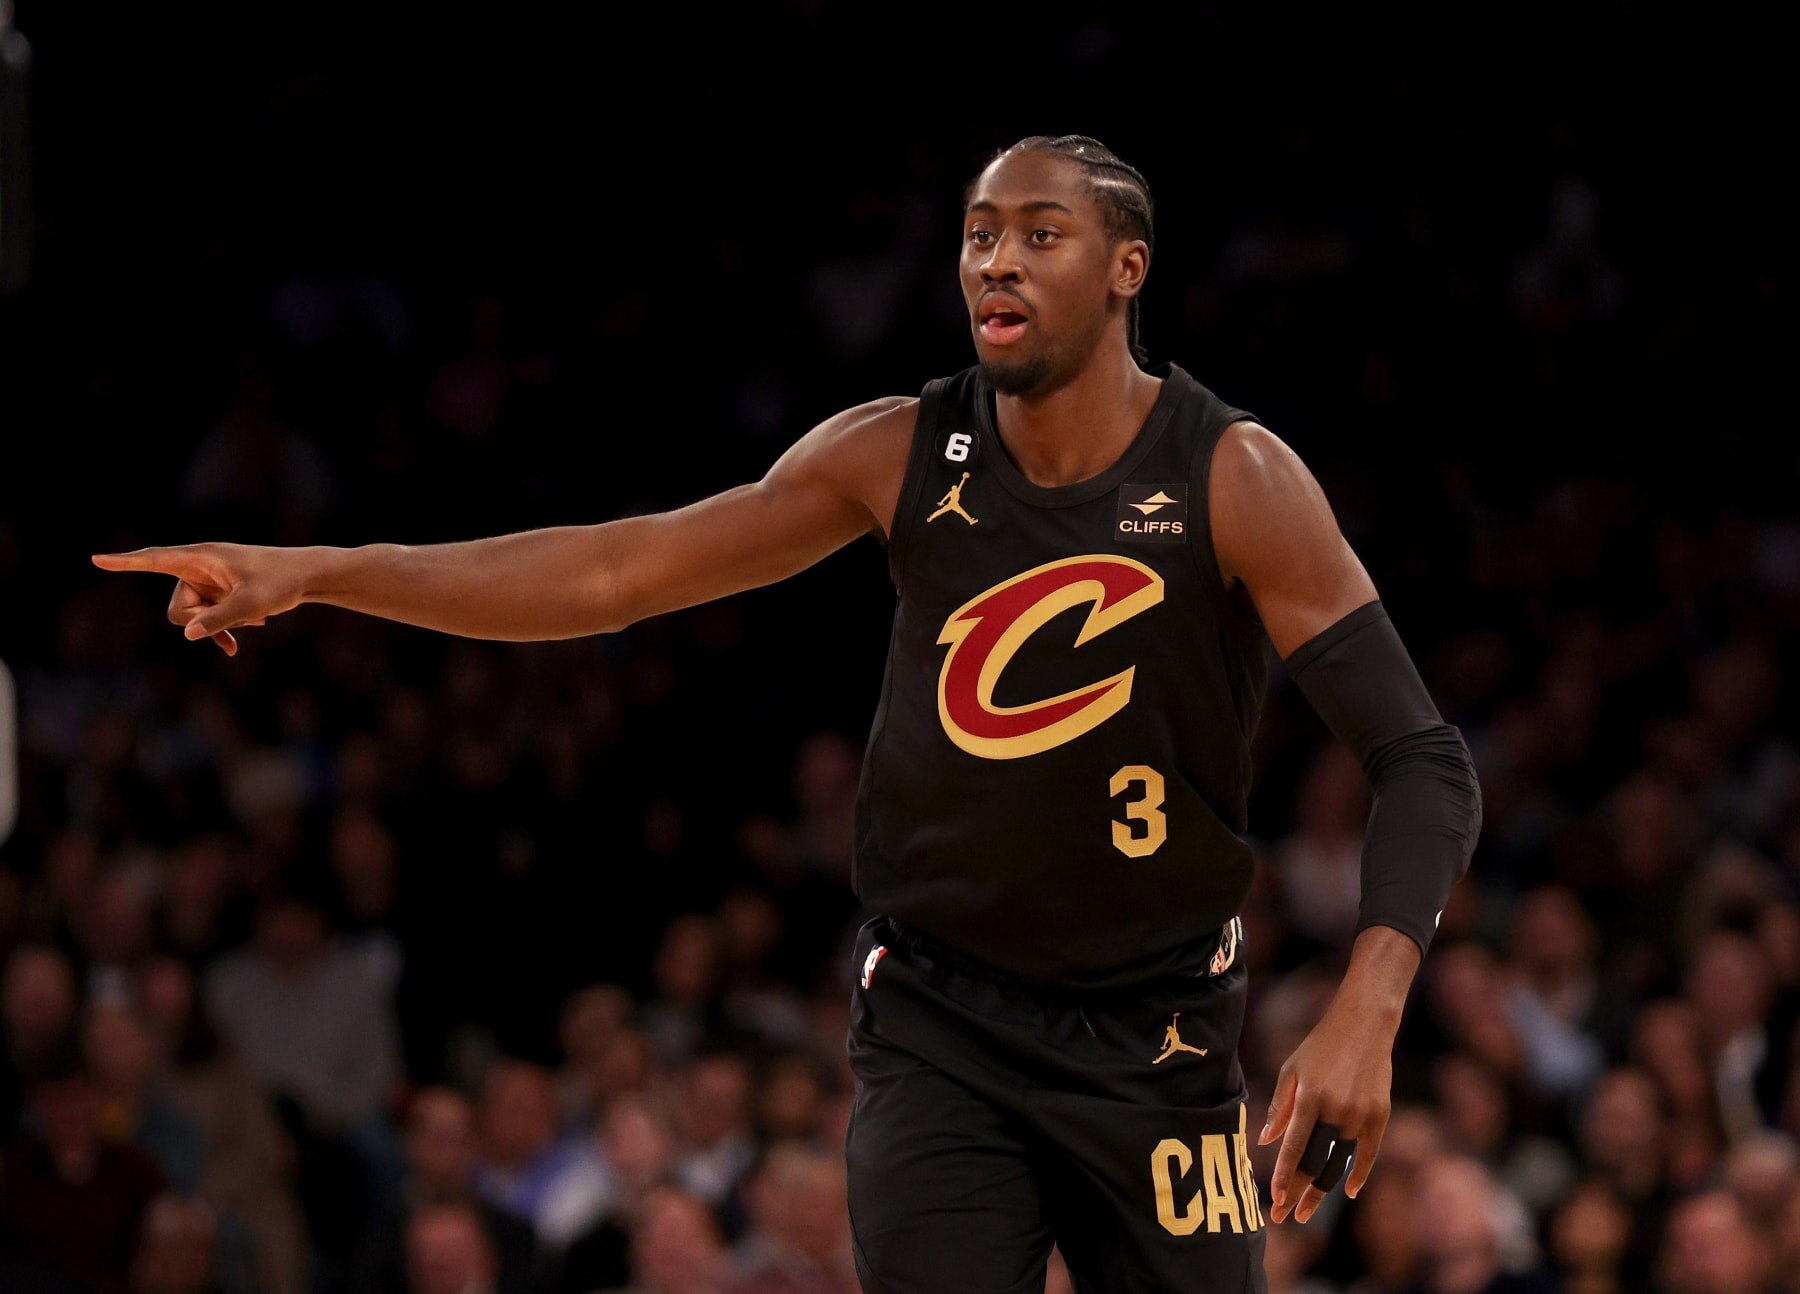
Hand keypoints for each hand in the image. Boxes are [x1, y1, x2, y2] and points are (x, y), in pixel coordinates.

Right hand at [91, 543, 307, 655]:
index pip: (156, 559)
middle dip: (201, 621)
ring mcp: (206, 583)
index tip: (97, 559)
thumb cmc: (280, 582)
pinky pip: (203, 622)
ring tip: (253, 618)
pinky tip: (234, 649)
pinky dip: (218, 633)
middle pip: (177, 608)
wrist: (305, 577)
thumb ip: (218, 619)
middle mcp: (198, 568)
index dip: (126, 563)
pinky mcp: (216, 595)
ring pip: (191, 618)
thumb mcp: (251, 603)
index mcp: (201, 557)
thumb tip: (187, 634)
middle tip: (240, 615)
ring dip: (218, 626)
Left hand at [1258, 982, 1398, 1223]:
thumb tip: (1265, 1141)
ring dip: (1322, 1191)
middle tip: (1284, 1217)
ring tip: (1307, 1213)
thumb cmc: (1320, 1047)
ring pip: (1339, 1163)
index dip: (1283, 1176)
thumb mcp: (1291, 1070)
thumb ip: (1280, 1107)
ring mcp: (1360, 1114)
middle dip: (1297, 1192)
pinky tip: (1347, 1192)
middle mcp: (1335, 1109)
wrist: (1364, 1025)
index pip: (1294, 1147)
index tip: (1274, 1200)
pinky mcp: (1380, 1115)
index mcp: (1310, 1098)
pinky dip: (1358, 1174)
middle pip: (1316, 1162)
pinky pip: (1368, 1153)